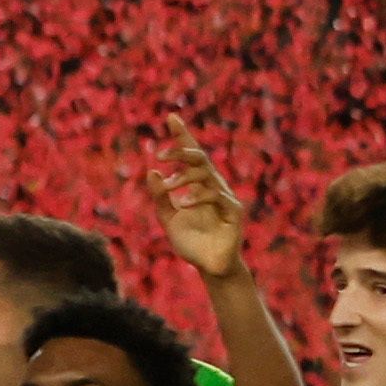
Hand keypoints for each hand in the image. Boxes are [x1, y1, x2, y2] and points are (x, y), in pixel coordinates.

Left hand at [141, 115, 249, 282]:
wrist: (208, 267)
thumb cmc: (190, 242)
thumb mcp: (167, 218)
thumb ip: (159, 196)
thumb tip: (152, 171)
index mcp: (197, 183)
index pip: (191, 155)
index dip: (183, 136)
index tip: (171, 118)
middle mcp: (213, 185)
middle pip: (200, 158)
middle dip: (180, 152)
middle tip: (159, 155)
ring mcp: (225, 197)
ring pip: (207, 174)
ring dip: (184, 177)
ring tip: (168, 187)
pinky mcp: (233, 212)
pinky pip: (217, 197)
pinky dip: (198, 196)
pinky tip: (183, 203)